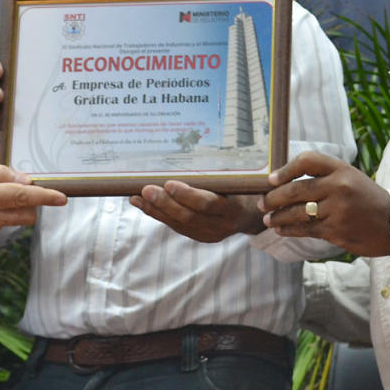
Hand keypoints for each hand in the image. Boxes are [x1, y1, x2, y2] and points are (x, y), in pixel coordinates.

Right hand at [0, 163, 66, 238]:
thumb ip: (0, 173)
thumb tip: (25, 180)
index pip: (23, 197)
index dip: (45, 197)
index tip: (62, 198)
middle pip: (27, 214)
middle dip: (32, 203)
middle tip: (19, 188)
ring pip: (16, 220)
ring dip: (15, 207)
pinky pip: (2, 223)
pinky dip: (1, 213)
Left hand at [129, 181, 263, 242]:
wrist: (253, 215)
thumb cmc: (243, 189)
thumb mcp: (237, 180)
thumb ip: (218, 175)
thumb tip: (188, 152)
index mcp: (232, 208)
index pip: (206, 204)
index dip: (187, 195)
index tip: (169, 184)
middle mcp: (221, 225)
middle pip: (188, 217)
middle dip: (165, 203)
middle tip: (146, 190)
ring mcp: (210, 234)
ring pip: (178, 224)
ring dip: (155, 210)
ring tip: (137, 197)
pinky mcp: (200, 237)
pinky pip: (176, 226)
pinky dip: (157, 215)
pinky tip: (142, 204)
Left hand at [259, 152, 389, 257]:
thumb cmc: (366, 198)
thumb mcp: (349, 177)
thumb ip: (323, 176)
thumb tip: (284, 181)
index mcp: (341, 169)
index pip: (307, 161)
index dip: (285, 169)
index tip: (271, 179)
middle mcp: (339, 187)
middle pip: (295, 190)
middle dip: (273, 198)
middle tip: (261, 203)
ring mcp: (338, 210)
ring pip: (297, 212)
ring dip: (278, 216)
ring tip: (268, 219)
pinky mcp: (336, 231)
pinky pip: (305, 229)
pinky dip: (289, 229)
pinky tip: (281, 229)